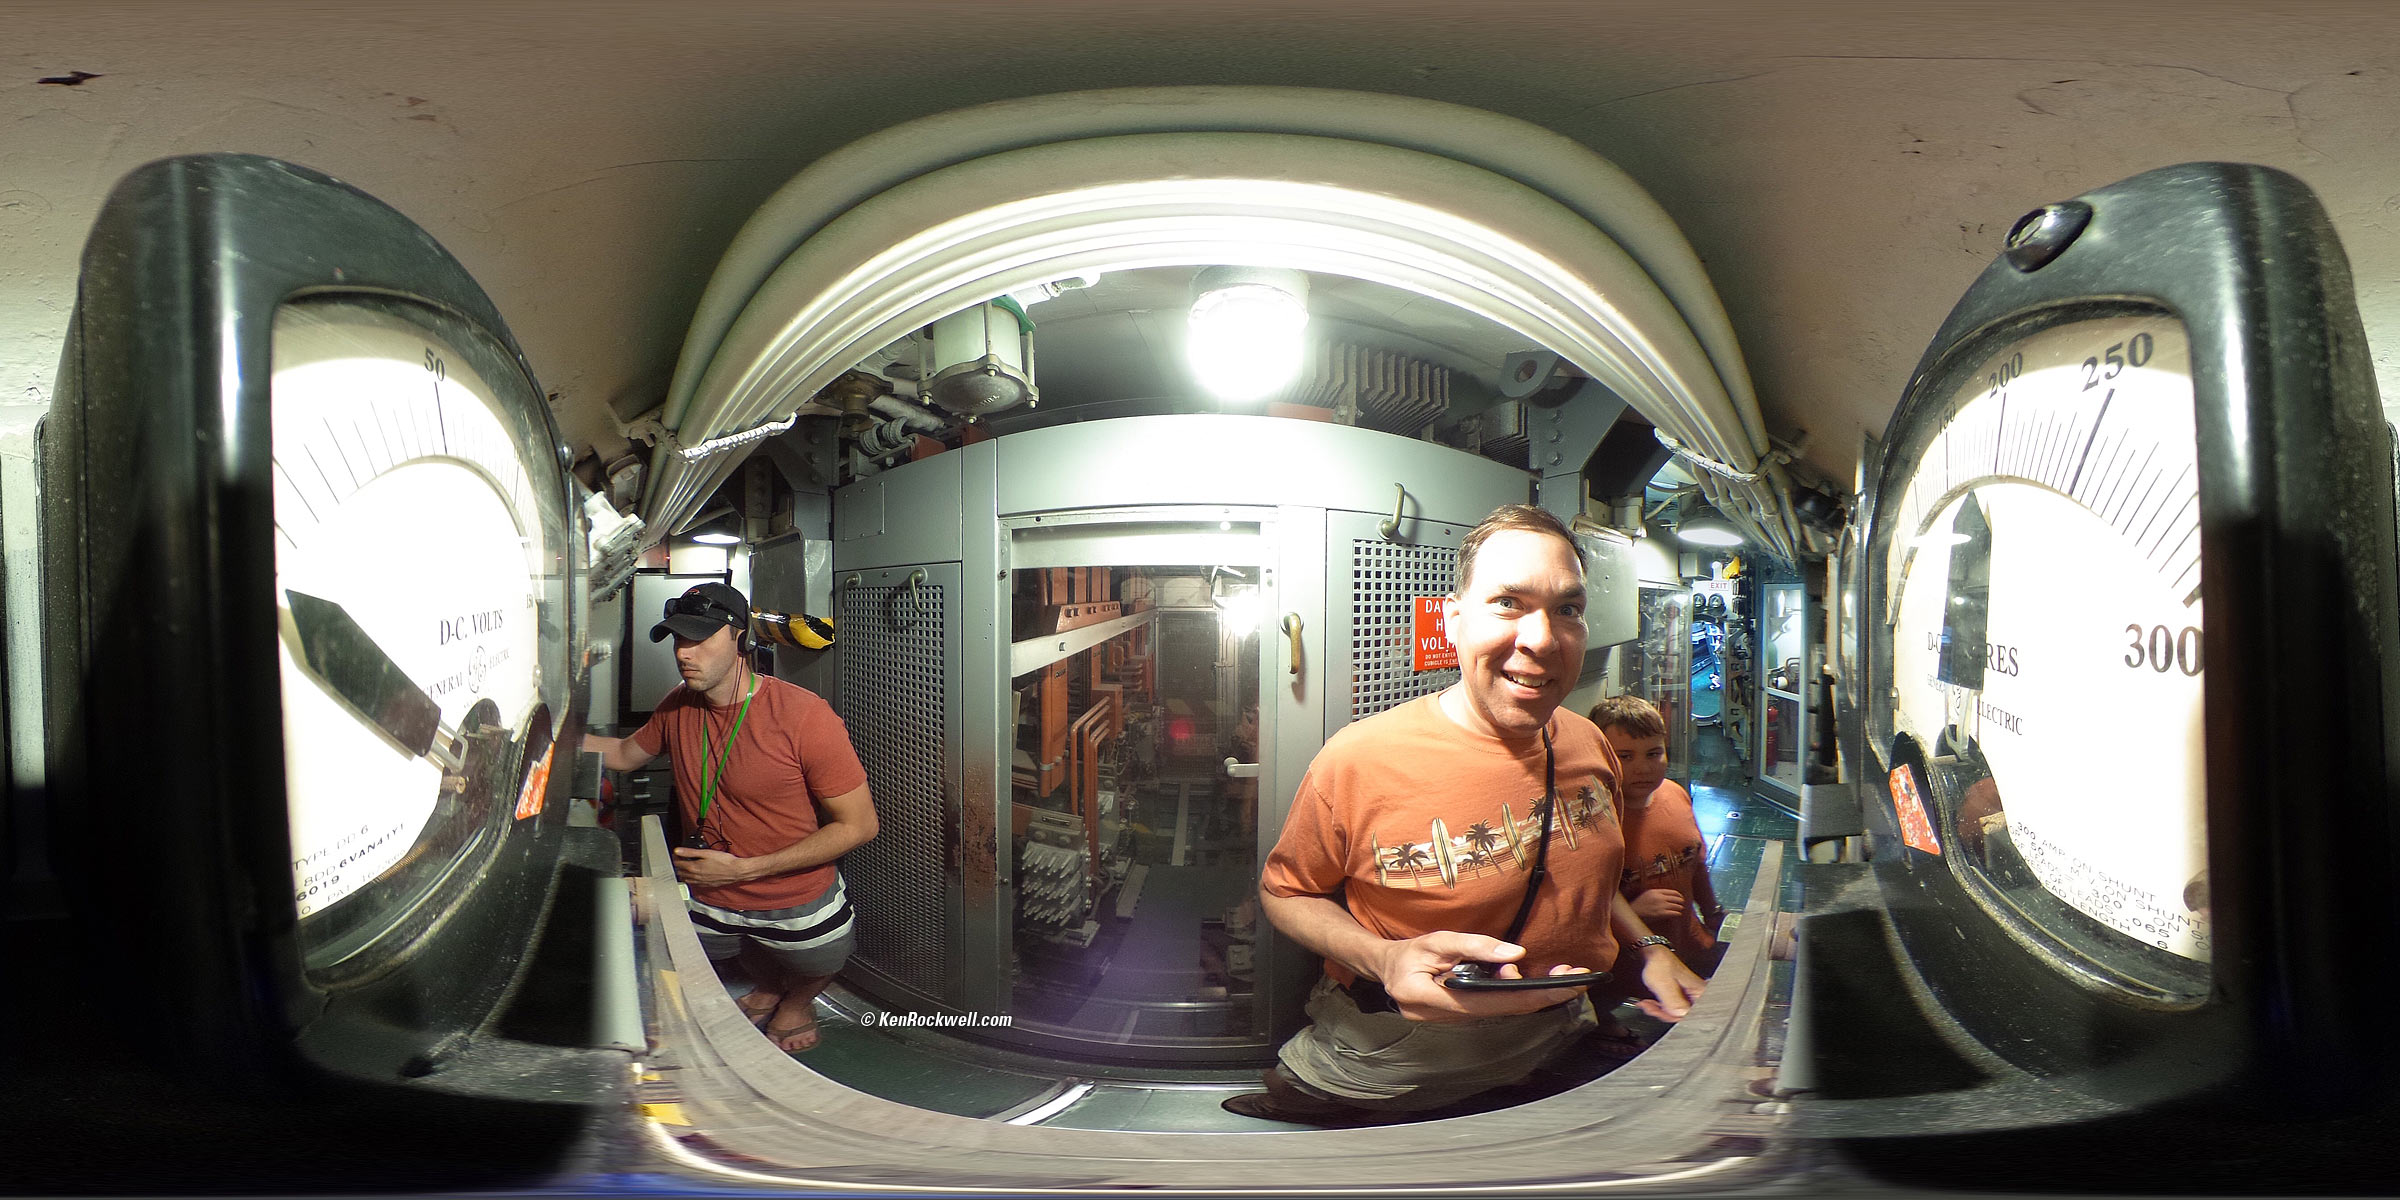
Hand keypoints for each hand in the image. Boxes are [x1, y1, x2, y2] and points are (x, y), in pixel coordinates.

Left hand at [672, 846, 752, 887]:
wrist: (735, 871)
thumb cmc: (723, 861)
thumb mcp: (706, 853)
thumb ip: (690, 852)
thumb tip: (678, 851)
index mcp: (694, 868)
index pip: (678, 864)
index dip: (675, 858)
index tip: (676, 854)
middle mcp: (695, 877)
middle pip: (680, 872)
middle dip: (677, 866)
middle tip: (678, 859)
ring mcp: (700, 882)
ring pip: (686, 880)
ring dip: (682, 873)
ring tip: (683, 867)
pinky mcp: (706, 885)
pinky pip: (693, 884)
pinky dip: (690, 879)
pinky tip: (693, 876)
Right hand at [1372, 931, 1594, 1021]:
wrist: (1388, 970)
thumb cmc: (1410, 953)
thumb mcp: (1438, 940)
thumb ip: (1475, 946)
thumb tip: (1516, 955)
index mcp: (1431, 999)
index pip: (1491, 1001)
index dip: (1531, 994)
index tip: (1565, 984)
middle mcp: (1445, 1018)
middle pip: (1505, 1011)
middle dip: (1544, 995)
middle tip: (1578, 978)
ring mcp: (1455, 1023)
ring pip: (1503, 1012)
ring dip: (1533, 994)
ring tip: (1560, 974)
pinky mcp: (1464, 1018)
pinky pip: (1497, 1010)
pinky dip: (1518, 996)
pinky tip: (1531, 980)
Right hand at [1631, 889, 1688, 922]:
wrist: (1632, 914)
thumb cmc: (1638, 905)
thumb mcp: (1646, 895)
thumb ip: (1656, 894)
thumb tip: (1666, 897)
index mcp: (1656, 891)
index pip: (1673, 892)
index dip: (1679, 895)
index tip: (1680, 898)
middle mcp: (1659, 897)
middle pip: (1676, 898)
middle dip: (1681, 902)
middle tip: (1682, 904)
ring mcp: (1661, 906)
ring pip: (1677, 906)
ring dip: (1680, 908)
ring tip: (1680, 909)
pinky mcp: (1661, 914)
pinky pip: (1674, 913)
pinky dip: (1678, 914)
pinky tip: (1678, 915)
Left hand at [1633, 944, 1705, 1021]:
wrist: (1654, 955)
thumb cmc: (1661, 963)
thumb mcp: (1664, 983)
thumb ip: (1673, 1001)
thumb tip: (1681, 1015)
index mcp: (1700, 991)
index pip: (1694, 1014)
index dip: (1676, 1016)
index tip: (1661, 1012)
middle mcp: (1698, 996)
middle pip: (1684, 1016)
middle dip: (1664, 1013)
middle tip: (1651, 1007)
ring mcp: (1688, 998)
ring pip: (1676, 1014)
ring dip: (1659, 1011)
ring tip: (1648, 1004)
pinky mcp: (1680, 998)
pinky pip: (1672, 1009)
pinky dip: (1659, 1008)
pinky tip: (1650, 1004)